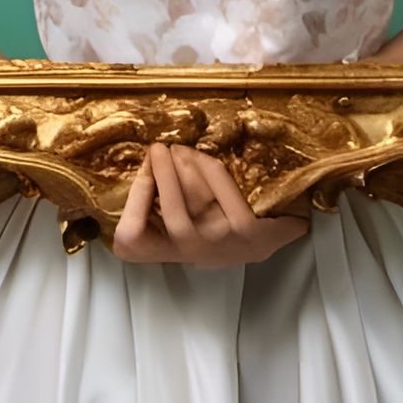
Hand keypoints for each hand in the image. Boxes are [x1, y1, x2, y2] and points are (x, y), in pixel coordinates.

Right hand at [108, 143, 310, 266]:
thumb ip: (169, 198)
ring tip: (180, 150)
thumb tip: (150, 159)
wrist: (273, 238)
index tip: (142, 171)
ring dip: (182, 168)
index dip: (131, 204)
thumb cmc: (221, 223)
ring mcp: (219, 246)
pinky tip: (205, 159)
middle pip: (164, 218)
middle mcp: (192, 253)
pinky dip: (209, 169)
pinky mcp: (246, 232)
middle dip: (159, 175)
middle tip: (157, 148)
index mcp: (171, 249)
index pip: (130, 241)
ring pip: (189, 205)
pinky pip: (219, 191)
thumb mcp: (190, 219)